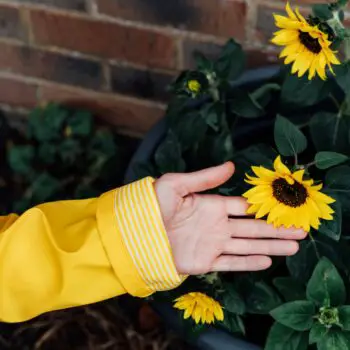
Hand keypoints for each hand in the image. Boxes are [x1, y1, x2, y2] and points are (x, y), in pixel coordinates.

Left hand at [154, 162, 306, 274]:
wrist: (133, 233)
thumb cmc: (152, 205)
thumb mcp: (177, 184)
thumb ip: (205, 176)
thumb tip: (231, 165)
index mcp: (211, 205)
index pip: (244, 207)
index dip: (264, 208)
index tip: (285, 208)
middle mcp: (216, 225)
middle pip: (253, 228)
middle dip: (277, 229)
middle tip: (301, 230)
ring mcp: (212, 244)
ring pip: (248, 246)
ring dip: (271, 246)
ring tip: (294, 246)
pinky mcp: (205, 262)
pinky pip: (232, 263)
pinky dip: (250, 263)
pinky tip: (268, 261)